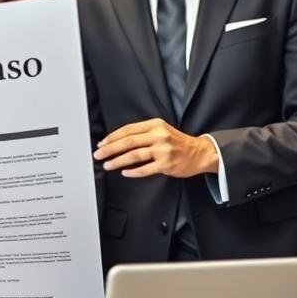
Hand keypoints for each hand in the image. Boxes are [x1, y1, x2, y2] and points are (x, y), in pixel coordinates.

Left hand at [93, 118, 218, 178]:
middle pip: (128, 142)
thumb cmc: (177, 142)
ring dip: (118, 160)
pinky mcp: (166, 164)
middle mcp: (158, 135)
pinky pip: (145, 169)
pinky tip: (125, 172)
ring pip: (134, 155)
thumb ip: (143, 133)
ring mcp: (163, 150)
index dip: (112, 137)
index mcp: (155, 125)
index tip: (101, 143)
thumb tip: (118, 141)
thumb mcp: (161, 130)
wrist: (199, 152)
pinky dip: (133, 171)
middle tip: (98, 154)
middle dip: (110, 148)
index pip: (128, 129)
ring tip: (108, 164)